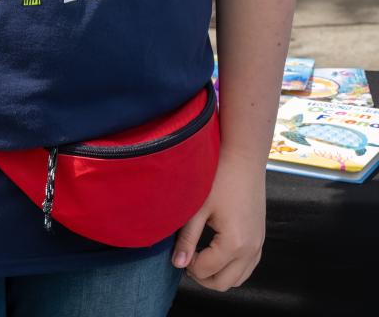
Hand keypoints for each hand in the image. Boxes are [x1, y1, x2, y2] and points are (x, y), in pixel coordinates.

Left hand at [171, 151, 265, 291]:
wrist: (244, 156)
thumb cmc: (220, 176)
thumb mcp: (198, 207)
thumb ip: (187, 238)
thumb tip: (177, 263)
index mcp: (234, 243)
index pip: (206, 271)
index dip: (188, 265)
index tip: (179, 252)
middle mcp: (251, 249)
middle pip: (224, 283)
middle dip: (203, 277)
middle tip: (187, 260)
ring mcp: (259, 244)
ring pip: (239, 278)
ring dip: (219, 275)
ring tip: (200, 257)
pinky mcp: (261, 237)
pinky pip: (249, 266)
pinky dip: (233, 267)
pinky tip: (217, 253)